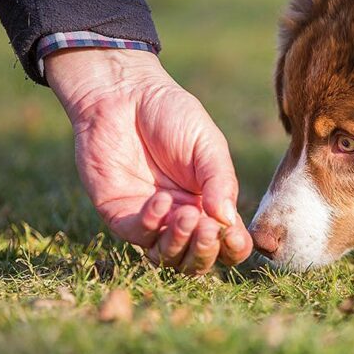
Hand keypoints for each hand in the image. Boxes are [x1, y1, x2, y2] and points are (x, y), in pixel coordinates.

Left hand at [45, 48, 252, 273]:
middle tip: (208, 228)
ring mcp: (149, 220)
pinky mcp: (119, 213)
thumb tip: (228, 222)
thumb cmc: (169, 114)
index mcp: (207, 204)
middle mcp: (180, 218)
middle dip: (205, 251)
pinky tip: (159, 199)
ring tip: (186, 215)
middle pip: (197, 259)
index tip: (234, 236)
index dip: (233, 249)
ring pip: (167, 257)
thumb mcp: (207, 144)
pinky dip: (152, 224)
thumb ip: (220, 181)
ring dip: (180, 244)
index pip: (226, 244)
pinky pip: (138, 234)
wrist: (123, 94)